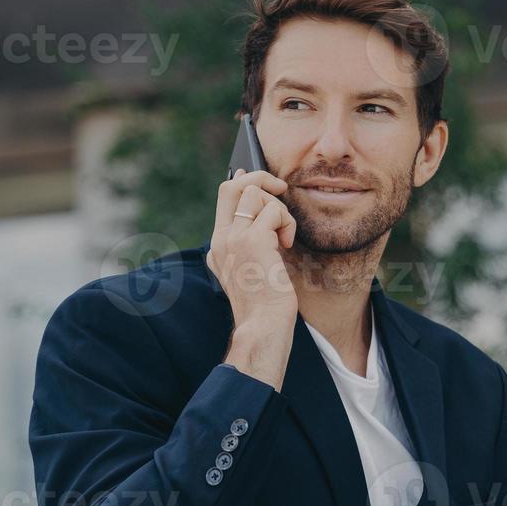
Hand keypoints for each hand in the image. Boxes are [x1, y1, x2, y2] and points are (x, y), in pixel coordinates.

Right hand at [209, 168, 297, 388]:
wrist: (262, 328)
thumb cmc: (264, 305)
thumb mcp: (252, 272)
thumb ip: (251, 244)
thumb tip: (262, 214)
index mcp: (218, 245)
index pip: (224, 197)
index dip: (244, 182)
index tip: (258, 179)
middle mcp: (221, 238)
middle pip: (232, 185)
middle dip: (261, 178)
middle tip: (281, 190)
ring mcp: (234, 238)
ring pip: (255, 192)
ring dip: (278, 208)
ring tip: (284, 236)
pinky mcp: (253, 241)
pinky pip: (274, 210)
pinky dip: (287, 223)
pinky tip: (287, 245)